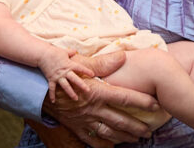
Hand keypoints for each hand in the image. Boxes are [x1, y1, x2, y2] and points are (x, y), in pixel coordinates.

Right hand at [39, 47, 94, 101]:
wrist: (42, 54)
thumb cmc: (54, 52)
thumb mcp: (64, 51)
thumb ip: (71, 52)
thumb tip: (75, 51)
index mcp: (69, 64)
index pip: (80, 68)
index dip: (87, 71)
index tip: (93, 74)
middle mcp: (65, 71)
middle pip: (75, 79)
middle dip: (82, 85)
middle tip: (88, 91)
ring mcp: (58, 76)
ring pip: (66, 86)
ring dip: (71, 93)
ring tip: (76, 99)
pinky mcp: (51, 79)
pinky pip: (52, 89)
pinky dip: (52, 95)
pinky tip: (53, 102)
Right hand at [42, 52, 158, 147]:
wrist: (38, 86)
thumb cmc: (62, 71)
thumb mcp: (82, 63)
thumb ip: (104, 62)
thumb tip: (123, 55)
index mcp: (97, 92)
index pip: (125, 97)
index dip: (142, 101)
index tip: (156, 104)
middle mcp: (92, 108)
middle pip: (119, 120)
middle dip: (136, 126)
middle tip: (150, 131)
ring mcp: (84, 120)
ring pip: (108, 131)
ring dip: (123, 136)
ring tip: (137, 138)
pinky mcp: (75, 126)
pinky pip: (91, 139)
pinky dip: (102, 144)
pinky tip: (112, 147)